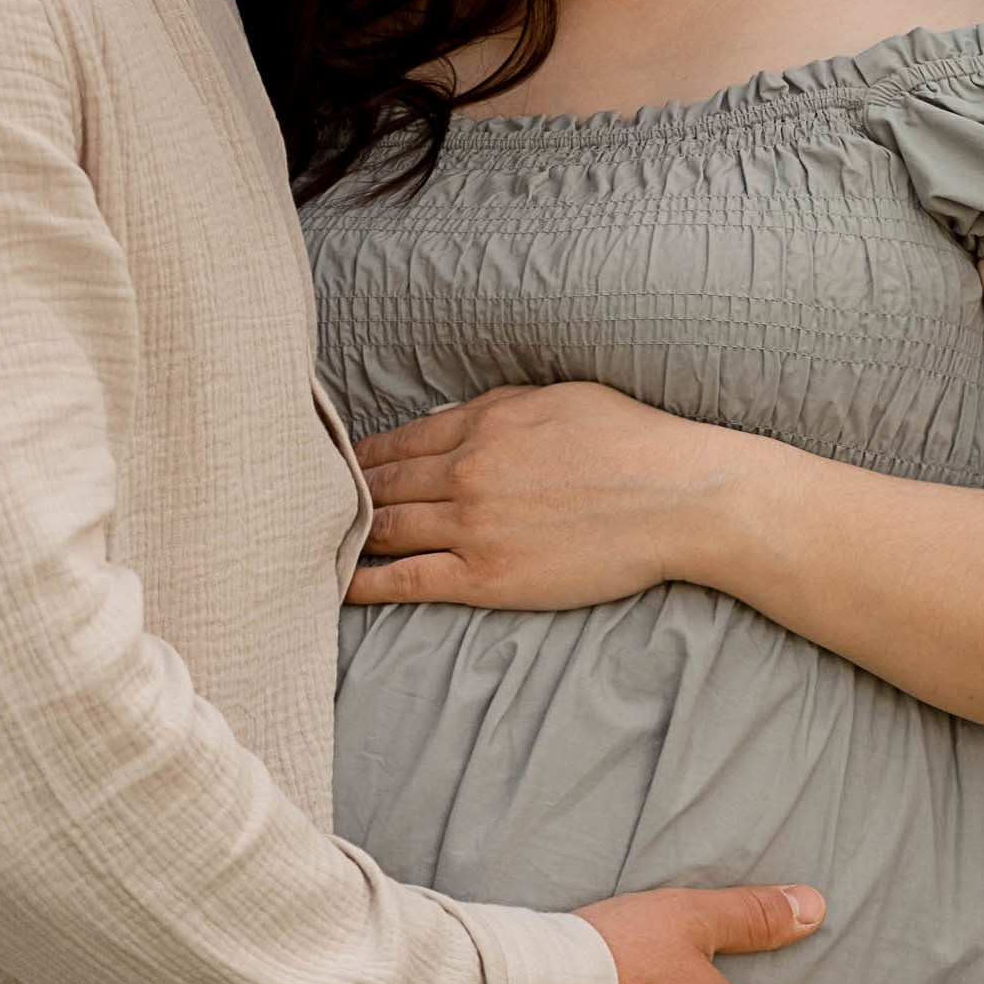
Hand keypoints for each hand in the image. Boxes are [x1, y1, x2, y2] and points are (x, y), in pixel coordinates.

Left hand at [351, 383, 734, 610]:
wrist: (677, 497)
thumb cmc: (630, 442)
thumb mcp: (556, 398)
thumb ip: (498, 409)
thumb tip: (459, 419)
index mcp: (482, 423)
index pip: (396, 442)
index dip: (359, 458)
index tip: (336, 469)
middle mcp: (466, 470)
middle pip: (381, 484)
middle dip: (341, 496)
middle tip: (306, 508)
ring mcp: (472, 525)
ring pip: (385, 528)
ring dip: (347, 535)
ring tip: (313, 545)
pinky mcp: (486, 576)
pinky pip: (406, 580)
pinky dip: (365, 581)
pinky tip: (339, 585)